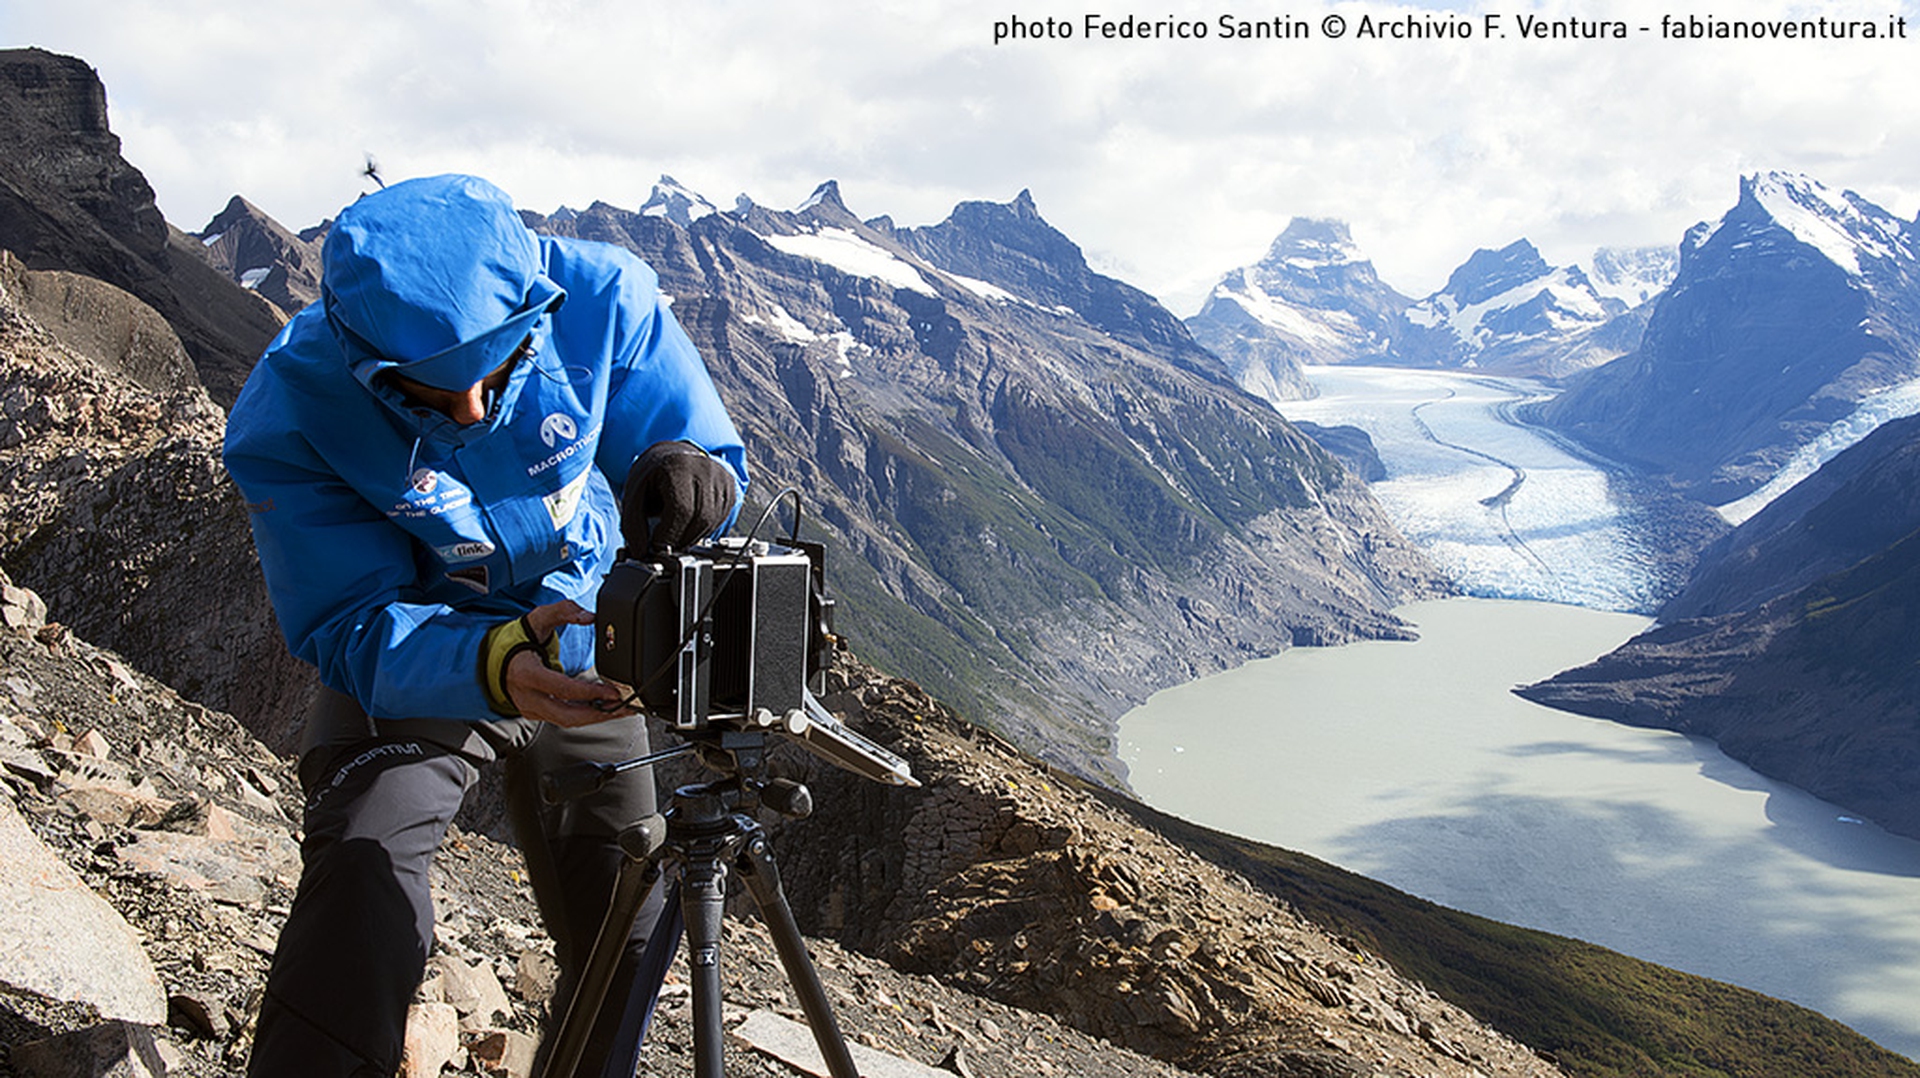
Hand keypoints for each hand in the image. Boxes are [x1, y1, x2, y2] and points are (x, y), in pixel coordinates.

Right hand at [502, 600, 634, 725]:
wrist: (497, 658)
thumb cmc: (519, 639)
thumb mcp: (538, 618)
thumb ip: (563, 611)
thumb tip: (588, 616)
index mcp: (527, 674)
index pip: (562, 690)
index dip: (590, 693)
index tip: (613, 692)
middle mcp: (528, 697)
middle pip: (567, 716)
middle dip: (598, 714)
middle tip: (623, 707)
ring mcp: (532, 708)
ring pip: (567, 721)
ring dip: (595, 717)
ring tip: (620, 709)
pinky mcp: (538, 713)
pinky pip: (564, 718)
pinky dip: (585, 715)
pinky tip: (603, 708)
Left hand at [622, 441, 736, 553]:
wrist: (673, 457)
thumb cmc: (654, 474)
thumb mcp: (634, 494)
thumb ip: (633, 524)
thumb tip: (640, 551)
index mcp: (679, 466)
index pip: (682, 509)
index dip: (670, 533)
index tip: (657, 543)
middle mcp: (706, 470)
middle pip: (701, 518)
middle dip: (682, 538)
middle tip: (666, 543)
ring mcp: (722, 479)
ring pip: (712, 522)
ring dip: (692, 536)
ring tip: (675, 532)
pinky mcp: (731, 489)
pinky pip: (721, 520)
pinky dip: (703, 529)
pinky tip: (689, 522)